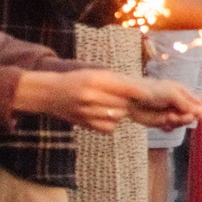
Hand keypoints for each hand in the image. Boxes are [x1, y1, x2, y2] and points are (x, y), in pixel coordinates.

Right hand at [20, 68, 166, 133]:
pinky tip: (100, 114)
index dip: (139, 93)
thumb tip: (142, 90)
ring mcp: (87, 113)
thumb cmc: (77, 80)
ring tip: (107, 104)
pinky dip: (110, 122)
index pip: (124, 88)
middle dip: (129, 103)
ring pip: (118, 116)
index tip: (151, 96)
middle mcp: (91, 97)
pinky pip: (109, 128)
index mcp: (95, 80)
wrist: (50, 94)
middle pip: (123, 104)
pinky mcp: (86, 125)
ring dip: (119, 112)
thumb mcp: (95, 74)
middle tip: (126, 99)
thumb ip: (116, 82)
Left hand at [123, 78, 201, 130]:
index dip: (201, 111)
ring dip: (177, 123)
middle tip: (183, 118)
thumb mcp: (172, 95)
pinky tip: (163, 123)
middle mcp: (178, 105)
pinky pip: (171, 129)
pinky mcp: (161, 123)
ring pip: (181, 124)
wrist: (132, 99)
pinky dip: (168, 127)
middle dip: (187, 118)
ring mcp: (171, 114)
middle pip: (192, 116)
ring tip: (169, 118)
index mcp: (183, 95)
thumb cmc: (153, 91)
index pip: (198, 104)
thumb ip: (187, 104)